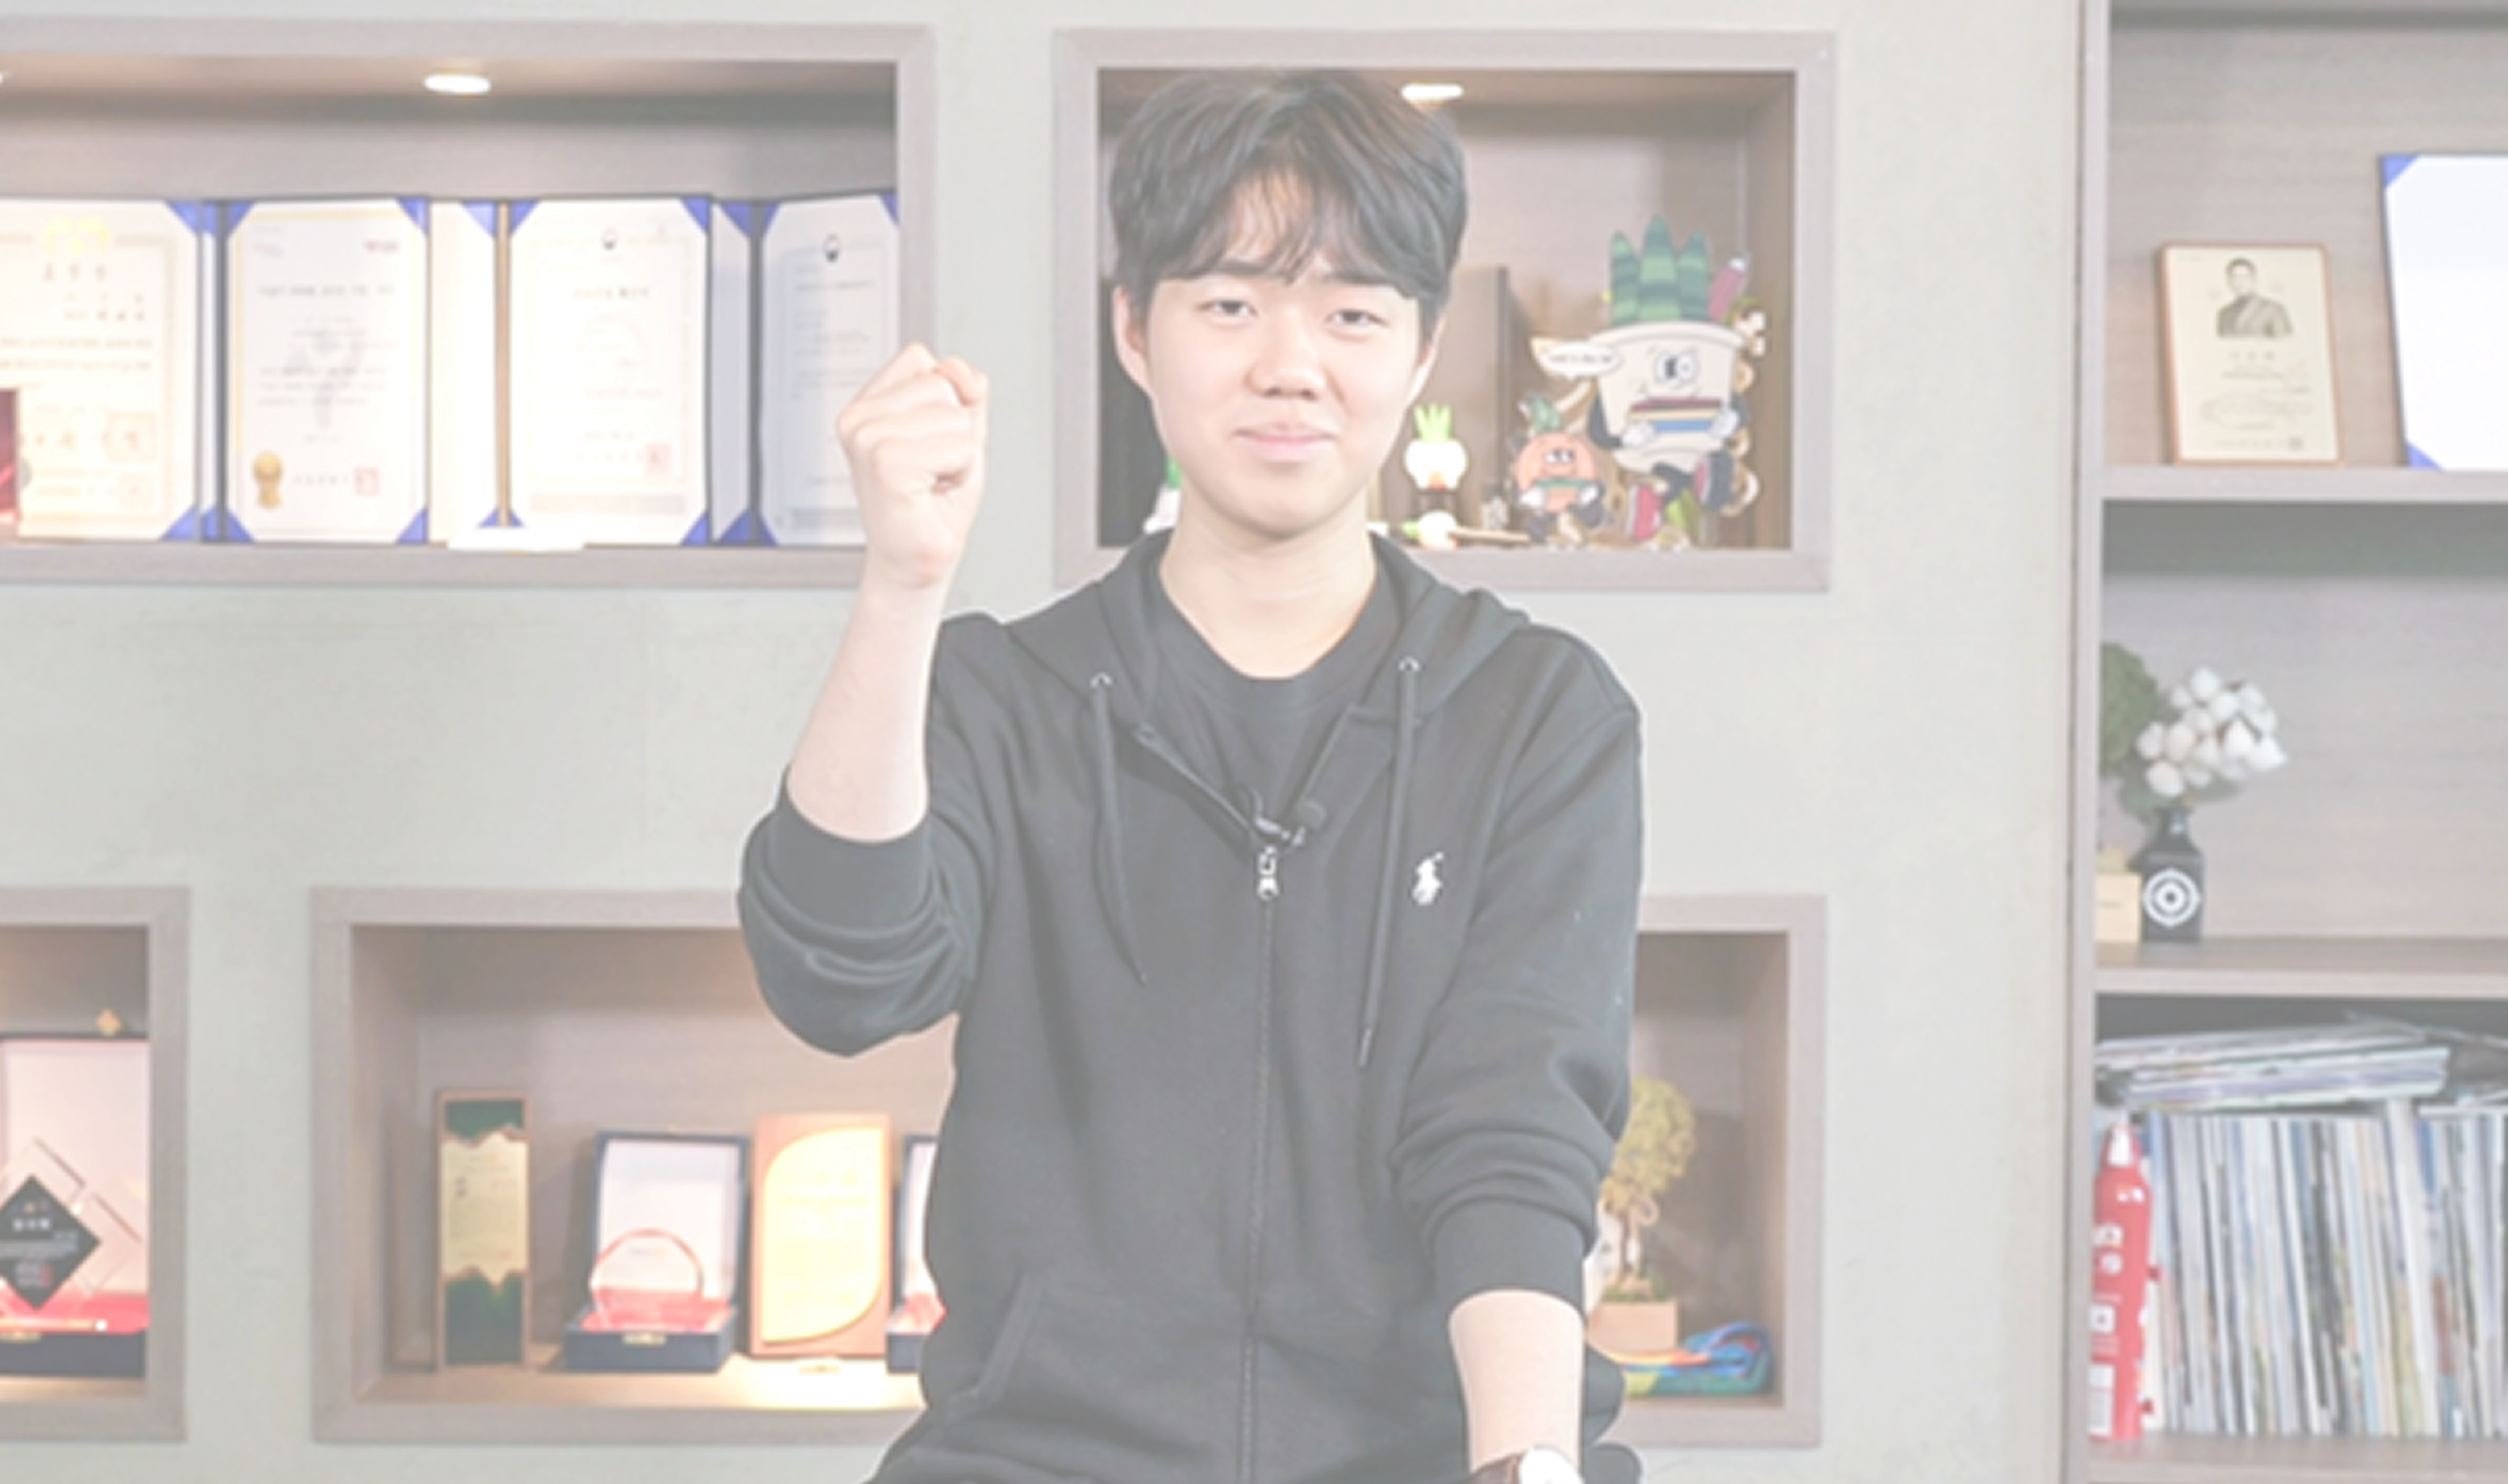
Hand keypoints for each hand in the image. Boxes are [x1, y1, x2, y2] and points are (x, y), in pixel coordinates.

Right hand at [837, 343, 989, 592]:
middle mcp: (859, 418)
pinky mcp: (887, 460)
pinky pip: (961, 446)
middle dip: (955, 432)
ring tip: (930, 482)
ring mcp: (868, 438)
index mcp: (866, 406)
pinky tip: (931, 494)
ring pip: (955, 415)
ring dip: (959, 455)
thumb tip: (963, 371)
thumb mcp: (957, 434)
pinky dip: (961, 474)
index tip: (925, 445)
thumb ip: (965, 393)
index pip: (922, 360)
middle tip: (930, 471)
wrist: (915, 561)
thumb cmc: (930, 506)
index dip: (945, 401)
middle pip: (943, 383)